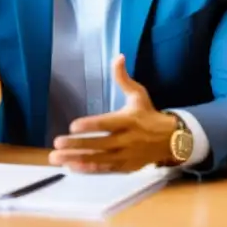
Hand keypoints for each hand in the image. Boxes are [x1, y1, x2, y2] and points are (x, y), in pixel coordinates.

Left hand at [48, 54, 178, 172]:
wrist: (171, 140)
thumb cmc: (148, 114)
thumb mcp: (138, 94)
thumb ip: (123, 78)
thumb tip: (118, 56)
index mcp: (129, 120)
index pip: (107, 124)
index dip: (91, 126)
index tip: (72, 126)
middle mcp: (128, 140)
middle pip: (100, 144)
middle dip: (77, 145)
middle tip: (57, 143)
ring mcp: (127, 156)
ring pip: (99, 159)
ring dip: (77, 159)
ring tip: (56, 158)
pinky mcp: (126, 167)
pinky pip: (105, 169)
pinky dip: (88, 169)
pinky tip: (71, 167)